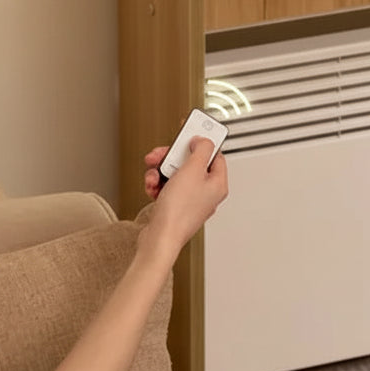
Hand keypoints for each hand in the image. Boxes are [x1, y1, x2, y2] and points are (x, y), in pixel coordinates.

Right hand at [138, 137, 228, 259]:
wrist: (159, 239)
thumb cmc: (179, 211)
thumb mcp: (193, 170)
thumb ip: (201, 150)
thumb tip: (203, 140)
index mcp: (218, 183)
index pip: (214, 154)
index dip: (201, 141)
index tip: (191, 131)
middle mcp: (206, 192)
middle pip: (191, 163)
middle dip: (172, 157)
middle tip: (161, 154)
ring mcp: (190, 200)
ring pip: (176, 174)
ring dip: (161, 171)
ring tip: (153, 175)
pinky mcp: (175, 206)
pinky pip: (167, 187)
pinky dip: (158, 184)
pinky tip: (152, 186)